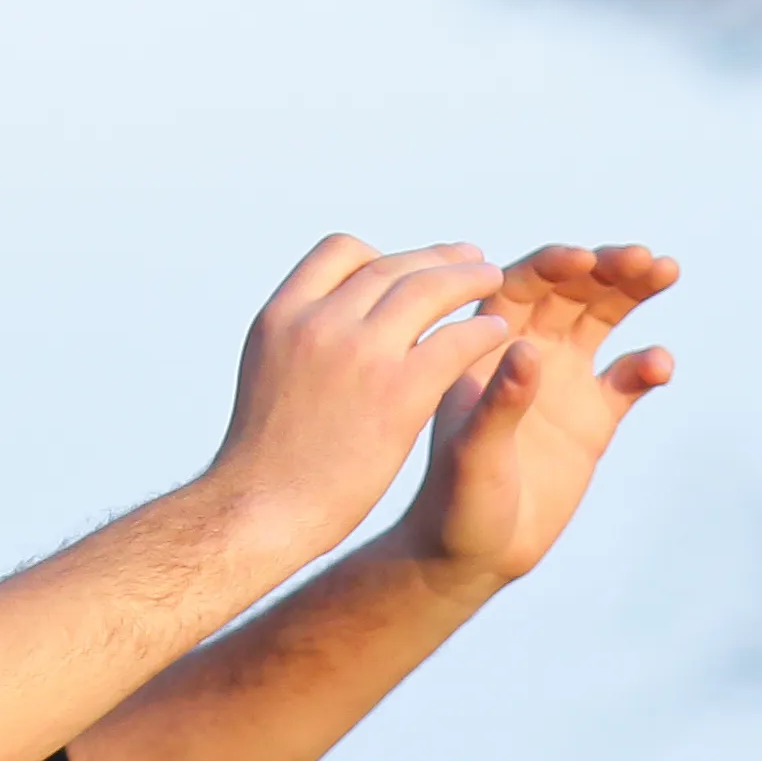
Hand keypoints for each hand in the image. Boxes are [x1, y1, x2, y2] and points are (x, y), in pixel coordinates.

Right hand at [203, 237, 519, 563]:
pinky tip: (497, 331)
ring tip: (492, 277)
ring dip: (466, 278)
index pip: (339, 252)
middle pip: (391, 267)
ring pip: (427, 290)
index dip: (381, 255)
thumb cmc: (267, 460)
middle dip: (436, 258)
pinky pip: (454, 341)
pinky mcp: (399, 391)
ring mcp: (361, 352)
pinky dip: (480, 330)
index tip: (408, 266)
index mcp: (284, 314)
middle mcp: (320, 321)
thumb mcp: (267, 371)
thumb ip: (301, 338)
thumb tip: (328, 324)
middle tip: (468, 257)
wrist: (264, 508)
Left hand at [390, 243, 679, 587]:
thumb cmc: (456, 502)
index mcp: (484, 347)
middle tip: (645, 258)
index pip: (520, 287)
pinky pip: (628, 379)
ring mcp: (563, 382)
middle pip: (570, 291)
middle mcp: (526, 352)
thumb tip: (530, 350)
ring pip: (603, 319)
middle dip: (606, 268)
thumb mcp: (472, 453)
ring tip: (666, 270)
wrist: (473, 553)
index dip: (553, 266)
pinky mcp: (594, 417)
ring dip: (633, 292)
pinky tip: (661, 364)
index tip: (585, 259)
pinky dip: (647, 366)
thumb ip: (501, 401)